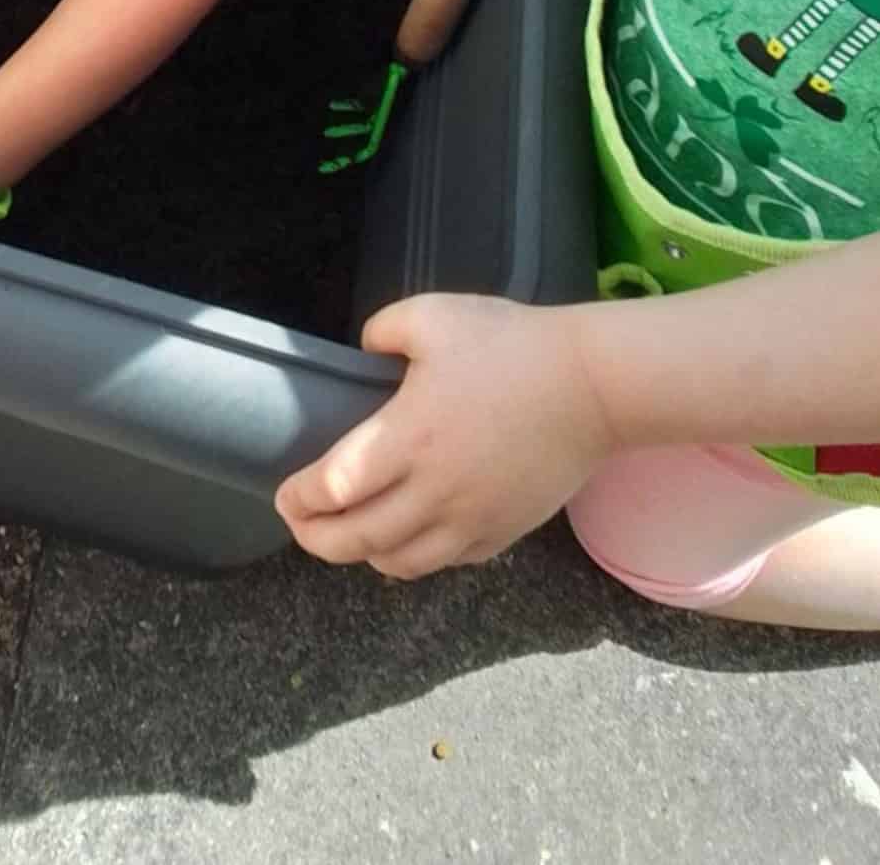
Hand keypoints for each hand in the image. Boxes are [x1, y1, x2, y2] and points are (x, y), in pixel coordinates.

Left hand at [274, 294, 614, 578]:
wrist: (594, 387)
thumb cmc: (511, 346)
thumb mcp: (433, 316)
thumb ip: (382, 330)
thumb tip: (363, 350)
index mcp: (409, 437)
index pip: (336, 488)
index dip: (302, 500)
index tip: (285, 495)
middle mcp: (434, 490)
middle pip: (359, 540)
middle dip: (318, 540)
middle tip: (300, 526)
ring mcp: (471, 519)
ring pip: (401, 563)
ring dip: (364, 555)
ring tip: (347, 536)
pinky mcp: (502, 532)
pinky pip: (445, 561)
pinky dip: (412, 559)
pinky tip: (405, 539)